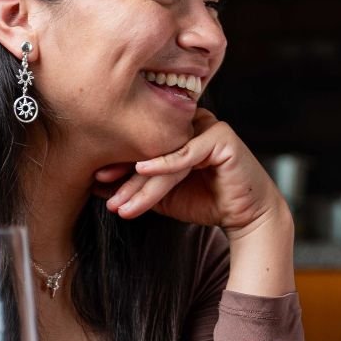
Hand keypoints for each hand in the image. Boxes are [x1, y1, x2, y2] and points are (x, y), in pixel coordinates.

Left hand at [95, 109, 286, 239]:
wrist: (245, 216)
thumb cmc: (206, 201)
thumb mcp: (163, 195)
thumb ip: (136, 186)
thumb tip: (95, 183)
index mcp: (179, 130)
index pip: (145, 142)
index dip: (119, 161)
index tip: (94, 179)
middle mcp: (193, 123)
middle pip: (153, 146)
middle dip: (125, 173)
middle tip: (103, 192)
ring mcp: (209, 127)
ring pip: (167, 154)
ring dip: (141, 181)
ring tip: (121, 204)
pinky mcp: (222, 138)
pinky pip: (188, 153)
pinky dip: (165, 164)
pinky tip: (143, 170)